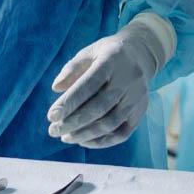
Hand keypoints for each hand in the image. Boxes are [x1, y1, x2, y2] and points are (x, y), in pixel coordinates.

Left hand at [46, 15, 170, 148]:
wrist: (141, 54)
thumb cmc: (107, 54)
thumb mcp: (89, 52)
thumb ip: (71, 68)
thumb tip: (56, 88)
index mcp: (112, 60)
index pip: (89, 85)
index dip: (69, 103)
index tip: (51, 116)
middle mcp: (128, 79)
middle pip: (99, 107)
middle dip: (73, 122)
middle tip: (54, 131)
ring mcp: (137, 96)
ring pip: (111, 123)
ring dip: (85, 134)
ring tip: (66, 137)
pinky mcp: (141, 110)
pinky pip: (122, 133)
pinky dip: (102, 141)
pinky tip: (84, 140)